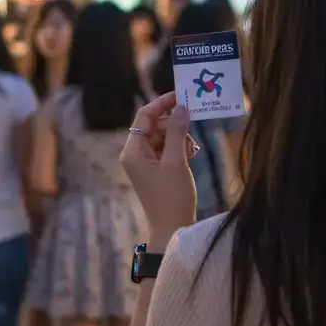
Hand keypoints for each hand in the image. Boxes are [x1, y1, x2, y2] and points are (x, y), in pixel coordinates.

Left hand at [120, 92, 198, 246]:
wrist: (172, 229)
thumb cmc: (172, 197)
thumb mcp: (176, 162)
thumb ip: (177, 132)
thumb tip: (181, 107)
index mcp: (133, 151)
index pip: (144, 115)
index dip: (162, 103)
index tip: (182, 95)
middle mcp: (135, 154)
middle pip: (154, 125)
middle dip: (174, 125)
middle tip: (192, 132)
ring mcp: (145, 163)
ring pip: (163, 136)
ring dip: (179, 138)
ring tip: (191, 151)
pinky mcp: (156, 170)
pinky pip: (167, 149)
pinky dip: (179, 148)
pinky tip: (191, 155)